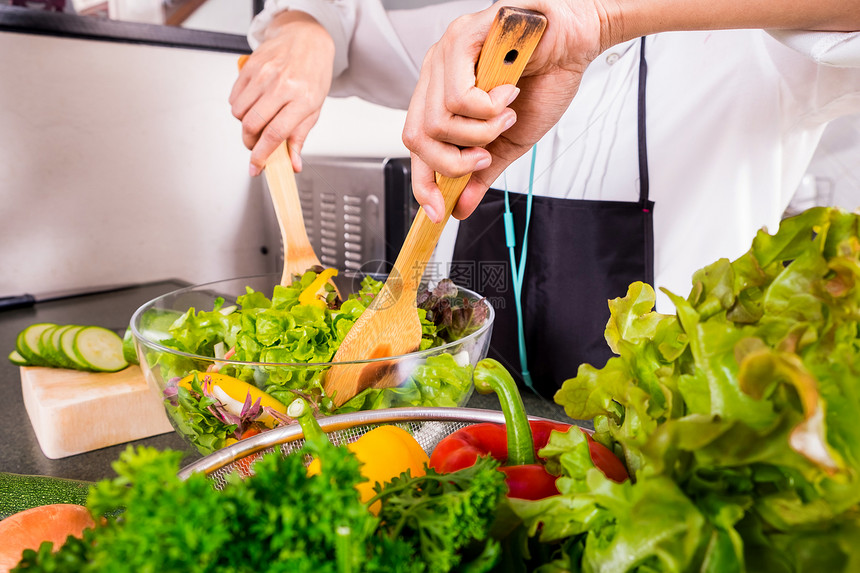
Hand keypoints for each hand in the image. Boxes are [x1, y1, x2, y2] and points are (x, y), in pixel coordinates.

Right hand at [229, 11, 334, 174]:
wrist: (306, 38)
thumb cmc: (313, 73)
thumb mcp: (314, 107)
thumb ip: (299, 137)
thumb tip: (293, 164)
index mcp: (302, 99)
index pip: (275, 134)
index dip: (262, 155)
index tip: (256, 167)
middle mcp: (282, 85)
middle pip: (252, 124)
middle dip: (250, 142)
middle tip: (256, 144)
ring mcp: (264, 73)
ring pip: (239, 112)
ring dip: (244, 124)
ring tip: (257, 120)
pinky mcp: (250, 65)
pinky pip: (234, 96)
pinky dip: (239, 107)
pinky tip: (252, 104)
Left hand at [402, 0, 610, 221]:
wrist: (577, 43)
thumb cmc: (545, 80)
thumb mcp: (508, 140)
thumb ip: (482, 171)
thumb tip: (460, 207)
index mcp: (441, 93)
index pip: (416, 143)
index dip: (423, 183)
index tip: (439, 212)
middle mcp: (437, 73)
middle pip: (417, 137)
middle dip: (454, 162)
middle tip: (485, 155)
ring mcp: (445, 54)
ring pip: (437, 121)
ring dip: (481, 132)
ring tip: (506, 114)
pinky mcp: (461, 38)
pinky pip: (458, 97)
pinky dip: (488, 109)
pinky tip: (508, 94)